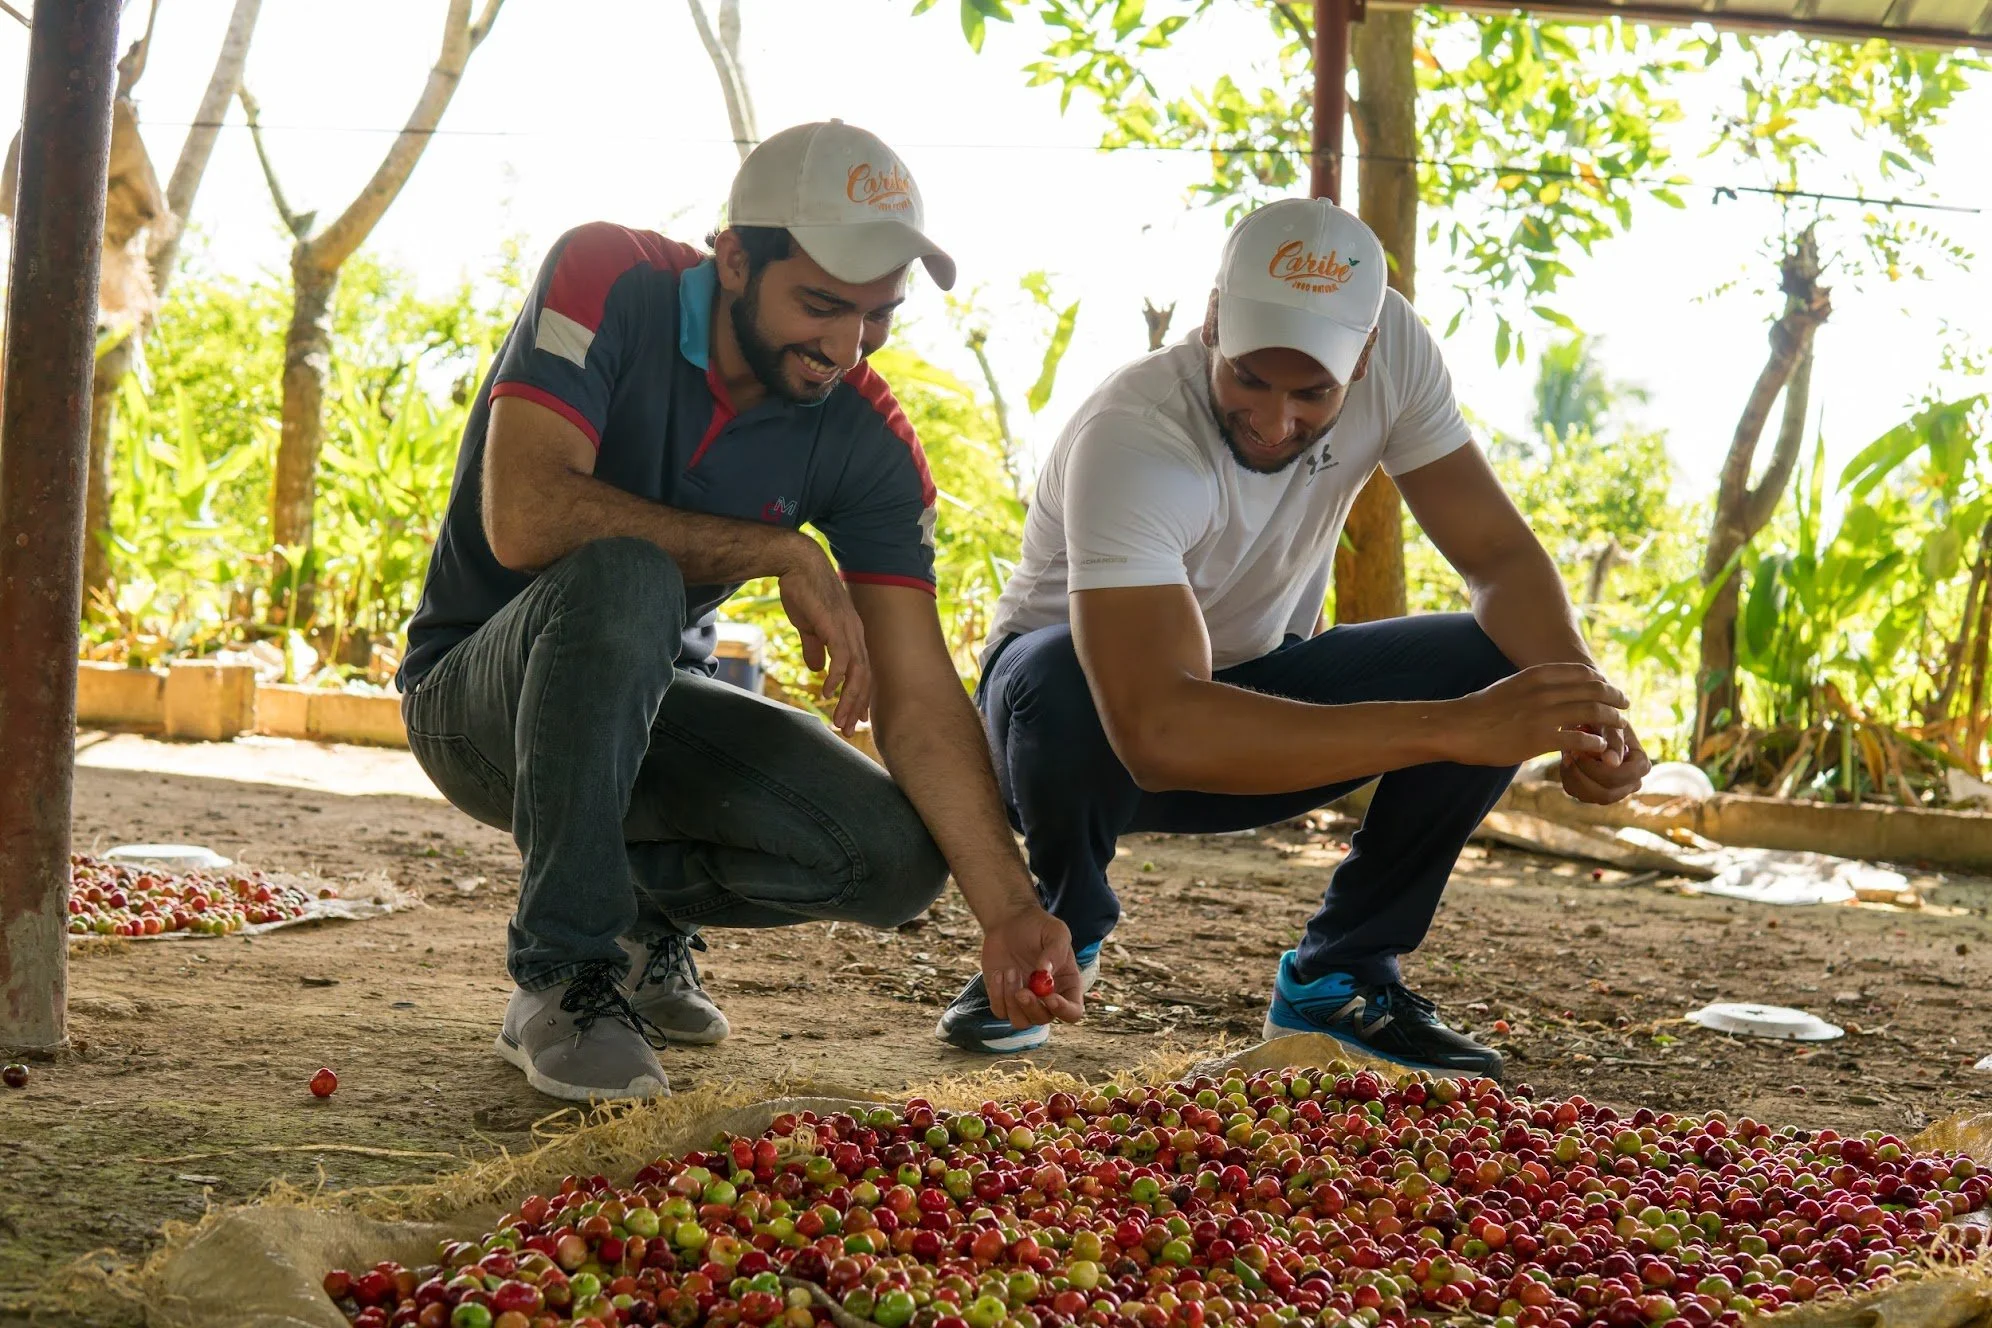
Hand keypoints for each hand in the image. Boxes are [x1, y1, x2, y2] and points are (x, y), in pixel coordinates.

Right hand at [777, 537, 870, 734]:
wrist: (796, 562)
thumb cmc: (803, 591)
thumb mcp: (808, 626)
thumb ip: (814, 647)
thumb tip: (815, 668)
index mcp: (851, 635)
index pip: (863, 672)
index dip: (860, 697)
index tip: (854, 719)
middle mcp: (855, 634)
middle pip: (865, 678)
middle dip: (857, 707)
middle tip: (847, 730)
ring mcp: (847, 629)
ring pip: (857, 672)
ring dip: (848, 699)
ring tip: (839, 720)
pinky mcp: (834, 624)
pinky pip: (842, 657)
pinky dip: (838, 677)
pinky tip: (827, 692)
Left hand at [980, 903, 1084, 1030]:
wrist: (1010, 922)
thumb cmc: (1038, 926)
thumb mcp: (1055, 931)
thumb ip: (1055, 951)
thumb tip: (1044, 974)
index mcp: (1067, 986)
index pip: (1072, 1012)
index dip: (1063, 1010)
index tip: (1050, 998)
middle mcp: (1046, 999)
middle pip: (1044, 1020)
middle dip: (1032, 1008)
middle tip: (1023, 992)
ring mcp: (1024, 1002)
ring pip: (1020, 1021)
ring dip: (1013, 1001)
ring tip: (1010, 970)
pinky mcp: (1002, 999)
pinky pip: (1000, 1011)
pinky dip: (997, 995)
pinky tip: (999, 972)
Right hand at [1445, 663, 1629, 766]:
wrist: (1457, 727)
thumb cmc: (1481, 710)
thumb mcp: (1511, 687)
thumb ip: (1534, 687)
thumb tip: (1551, 691)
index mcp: (1537, 675)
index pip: (1583, 673)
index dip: (1602, 681)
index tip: (1611, 689)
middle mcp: (1545, 691)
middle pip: (1594, 690)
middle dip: (1615, 698)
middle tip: (1625, 706)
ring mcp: (1544, 714)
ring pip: (1593, 712)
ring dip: (1612, 720)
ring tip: (1620, 726)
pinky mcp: (1540, 738)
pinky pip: (1580, 739)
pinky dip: (1595, 743)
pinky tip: (1599, 747)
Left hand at [1561, 719, 1651, 804]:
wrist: (1591, 724)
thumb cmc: (1604, 720)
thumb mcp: (1610, 724)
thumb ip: (1614, 740)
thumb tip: (1612, 763)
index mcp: (1641, 765)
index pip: (1622, 777)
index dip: (1598, 768)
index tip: (1580, 750)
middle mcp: (1632, 783)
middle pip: (1607, 793)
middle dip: (1583, 774)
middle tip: (1570, 752)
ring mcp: (1615, 791)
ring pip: (1591, 797)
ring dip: (1574, 776)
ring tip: (1567, 755)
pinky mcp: (1596, 793)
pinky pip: (1578, 794)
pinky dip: (1568, 778)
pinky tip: (1567, 760)